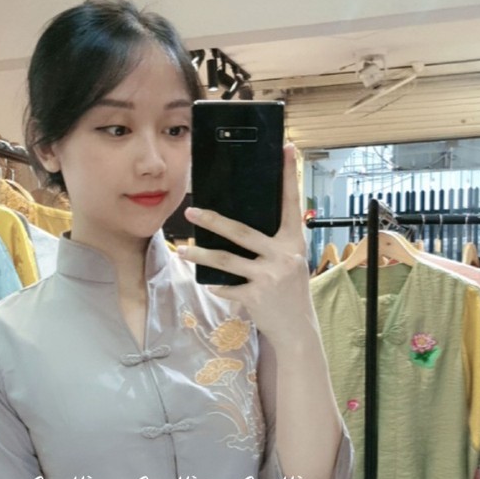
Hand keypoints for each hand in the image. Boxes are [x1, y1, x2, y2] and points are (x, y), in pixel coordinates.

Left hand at [179, 144, 317, 354]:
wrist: (297, 330)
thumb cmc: (290, 292)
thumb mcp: (290, 263)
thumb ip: (273, 245)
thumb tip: (240, 227)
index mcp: (293, 242)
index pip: (291, 204)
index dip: (288, 175)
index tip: (286, 148)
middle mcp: (283, 256)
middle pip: (241, 232)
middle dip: (212, 220)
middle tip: (191, 209)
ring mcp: (269, 277)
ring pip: (225, 260)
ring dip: (199, 254)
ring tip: (182, 249)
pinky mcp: (256, 297)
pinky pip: (227, 286)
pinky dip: (217, 285)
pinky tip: (209, 283)